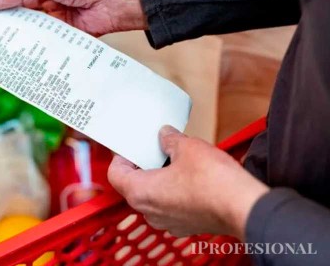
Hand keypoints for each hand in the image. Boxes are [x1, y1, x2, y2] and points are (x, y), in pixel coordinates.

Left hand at [108, 126, 268, 239]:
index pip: (115, 174)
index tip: (133, 146)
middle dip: (144, 165)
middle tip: (155, 149)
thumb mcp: (188, 147)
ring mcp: (168, 222)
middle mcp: (149, 212)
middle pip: (134, 185)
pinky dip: (175, 191)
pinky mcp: (186, 225)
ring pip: (154, 196)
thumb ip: (170, 140)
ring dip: (160, 178)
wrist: (245, 208)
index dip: (122, 156)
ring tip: (176, 160)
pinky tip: (191, 177)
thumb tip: (165, 135)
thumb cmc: (213, 181)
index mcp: (140, 193)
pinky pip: (171, 206)